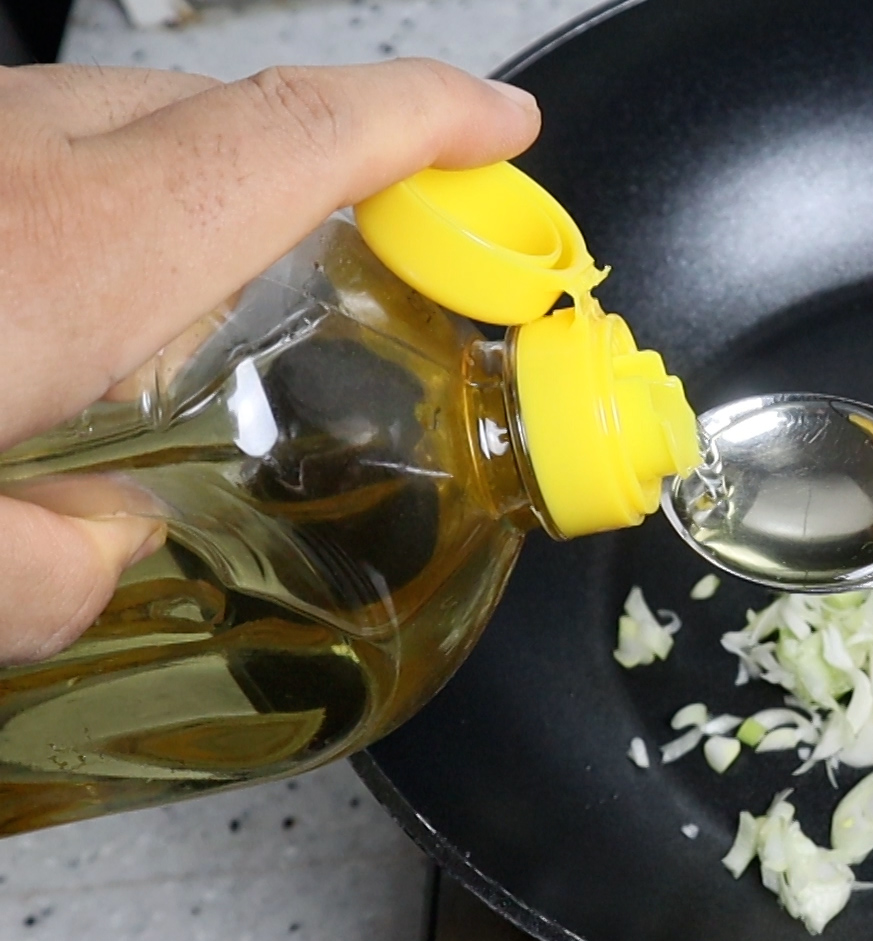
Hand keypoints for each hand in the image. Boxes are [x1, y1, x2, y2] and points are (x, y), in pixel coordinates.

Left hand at [0, 61, 538, 663]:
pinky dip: (80, 200)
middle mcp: (22, 157)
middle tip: (356, 258)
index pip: (302, 134)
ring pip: (116, 121)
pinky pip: (33, 145)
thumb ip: (52, 573)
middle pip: (218, 114)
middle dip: (307, 164)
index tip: (504, 127)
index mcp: (81, 248)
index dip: (430, 120)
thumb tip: (92, 545)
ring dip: (178, 190)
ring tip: (176, 310)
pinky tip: (42, 300)